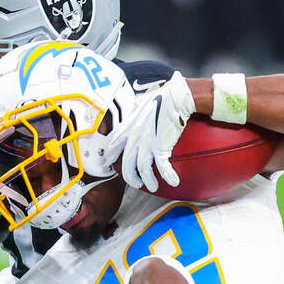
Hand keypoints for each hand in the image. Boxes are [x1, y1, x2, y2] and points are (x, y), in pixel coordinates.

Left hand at [106, 71, 194, 191]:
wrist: (175, 97)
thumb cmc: (161, 98)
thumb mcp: (142, 105)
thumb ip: (138, 113)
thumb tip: (139, 111)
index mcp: (129, 126)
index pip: (113, 144)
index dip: (110, 155)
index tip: (109, 163)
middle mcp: (134, 137)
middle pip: (126, 164)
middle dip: (130, 177)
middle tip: (136, 183)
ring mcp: (146, 143)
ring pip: (141, 169)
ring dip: (147, 180)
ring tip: (152, 186)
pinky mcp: (160, 147)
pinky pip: (162, 167)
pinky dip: (167, 176)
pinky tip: (173, 182)